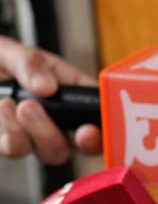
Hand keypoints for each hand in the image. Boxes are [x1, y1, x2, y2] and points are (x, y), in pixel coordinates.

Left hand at [0, 37, 102, 162]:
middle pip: (80, 144)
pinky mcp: (11, 144)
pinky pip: (17, 150)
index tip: (89, 129)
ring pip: (52, 152)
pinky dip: (9, 132)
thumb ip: (30, 63)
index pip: (99, 113)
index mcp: (70, 92)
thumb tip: (47, 86)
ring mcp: (36, 135)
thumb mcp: (11, 52)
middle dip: (68, 136)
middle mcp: (59, 119)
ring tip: (15, 105)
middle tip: (45, 115)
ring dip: (35, 131)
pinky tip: (2, 109)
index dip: (102, 126)